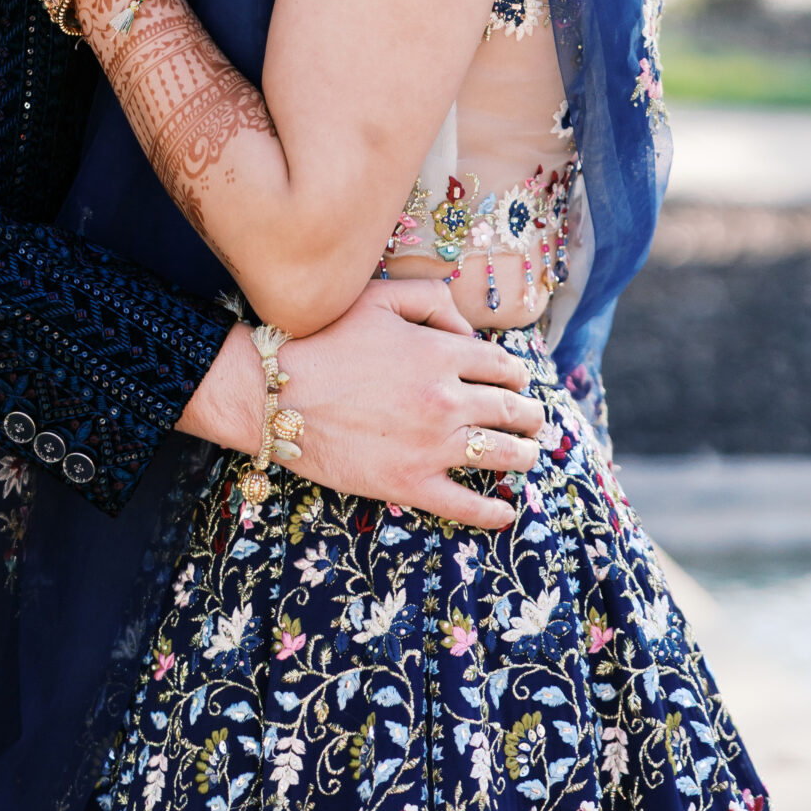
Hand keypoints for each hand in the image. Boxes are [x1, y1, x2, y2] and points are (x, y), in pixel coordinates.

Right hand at [178, 280, 545, 531]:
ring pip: (504, 455)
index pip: (504, 367)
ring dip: (525, 455)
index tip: (516, 383)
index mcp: (441, 353)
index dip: (516, 375)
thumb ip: (431, 300)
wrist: (275, 394)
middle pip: (513, 410)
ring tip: (528, 455)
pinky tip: (504, 513)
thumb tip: (467, 330)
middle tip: (534, 420)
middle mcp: (446, 399)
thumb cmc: (323, 340)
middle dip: (531, 415)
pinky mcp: (410, 483)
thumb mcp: (378, 298)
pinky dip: (493, 513)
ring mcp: (432, 445)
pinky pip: (467, 506)